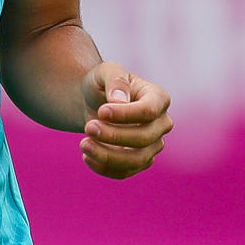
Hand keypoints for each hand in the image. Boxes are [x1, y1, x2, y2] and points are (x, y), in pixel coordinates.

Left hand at [79, 62, 171, 179]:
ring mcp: (153, 145)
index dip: (125, 115)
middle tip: (88, 127)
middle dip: (114, 136)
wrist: (94, 104)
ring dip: (107, 156)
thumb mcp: (105, 72)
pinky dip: (104, 167)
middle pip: (144, 138)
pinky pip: (125, 172)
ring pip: (136, 160)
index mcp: (158, 98)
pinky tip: (86, 156)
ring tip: (83, 144)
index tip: (101, 111)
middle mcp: (162, 123)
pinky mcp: (140, 162)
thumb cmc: (103, 85)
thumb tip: (119, 100)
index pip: (149, 111)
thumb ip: (114, 79)